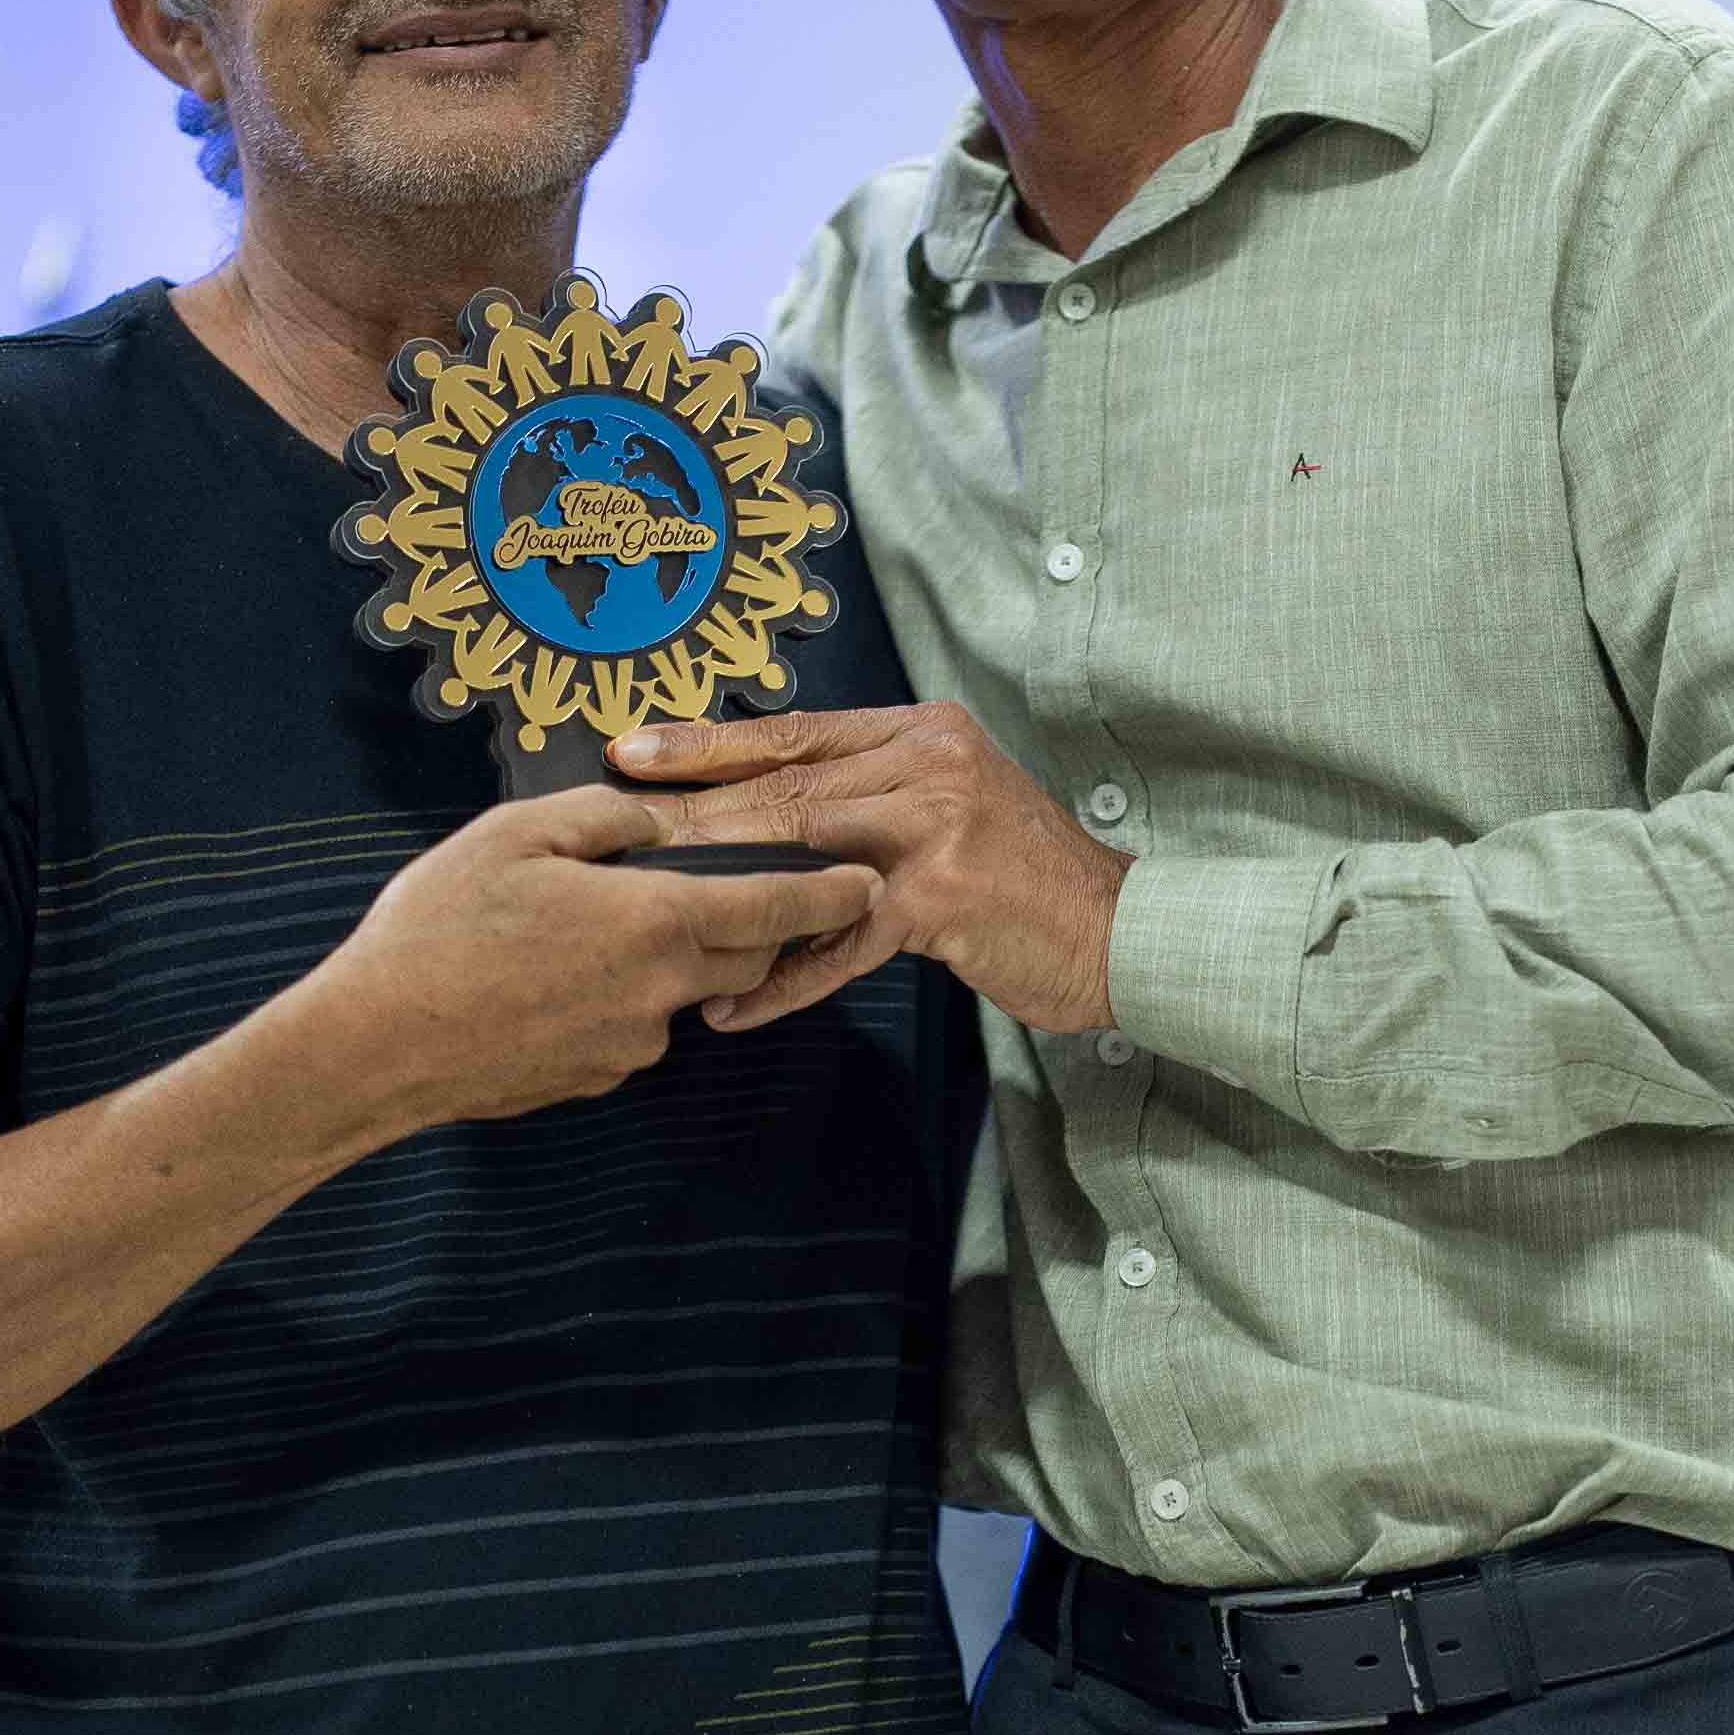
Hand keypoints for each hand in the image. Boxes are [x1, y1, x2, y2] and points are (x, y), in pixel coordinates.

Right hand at [301, 792, 878, 1131]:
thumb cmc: (439, 929)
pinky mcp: (591, 1079)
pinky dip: (610, 997)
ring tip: (579, 927)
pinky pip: (627, 1027)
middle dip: (750, 924)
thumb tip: (654, 821)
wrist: (375, 1046)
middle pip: (743, 957)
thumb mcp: (516, 834)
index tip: (868, 882)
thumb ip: (604, 819)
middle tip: (723, 886)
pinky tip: (542, 976)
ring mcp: (627, 1047)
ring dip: (662, 958)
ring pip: (680, 993)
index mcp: (654, 921)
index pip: (775, 909)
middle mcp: (659, 993)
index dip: (829, 894)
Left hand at [613, 704, 1127, 1040]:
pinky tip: (737, 1003)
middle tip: (615, 830)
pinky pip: (841, 941)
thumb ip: (871, 798)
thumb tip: (761, 810)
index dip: (706, 742)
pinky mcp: (944, 895)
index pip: (794, 730)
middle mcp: (930, 761)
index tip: (632, 749)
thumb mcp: (949, 809)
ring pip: (802, 850)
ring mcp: (938, 824)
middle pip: (784, 786)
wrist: (1118, 932)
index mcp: (922, 732)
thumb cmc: (1022, 881)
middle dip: (692, 812)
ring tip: (653, 911)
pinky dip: (786, 979)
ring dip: (724, 888)